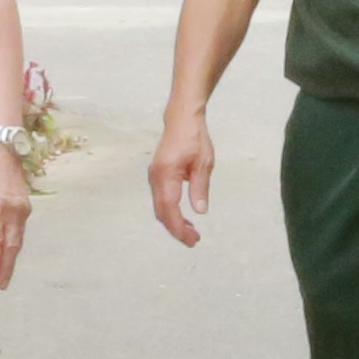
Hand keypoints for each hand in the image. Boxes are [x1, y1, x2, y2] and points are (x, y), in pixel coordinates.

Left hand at [0, 138, 33, 290]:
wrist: (3, 150)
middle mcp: (13, 212)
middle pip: (11, 246)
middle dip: (6, 266)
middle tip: (1, 284)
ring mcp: (22, 210)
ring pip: (17, 240)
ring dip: (11, 258)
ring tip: (4, 273)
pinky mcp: (25, 207)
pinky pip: (20, 230)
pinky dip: (14, 244)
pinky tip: (9, 251)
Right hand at [148, 105, 215, 247]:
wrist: (181, 118)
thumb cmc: (194, 138)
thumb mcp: (204, 163)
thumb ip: (200, 187)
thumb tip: (200, 211)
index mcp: (166, 175)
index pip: (169, 209)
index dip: (179, 227)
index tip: (191, 239)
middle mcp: (156, 178)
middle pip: (161, 212)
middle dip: (176, 228)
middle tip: (194, 239)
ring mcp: (154, 176)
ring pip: (160, 207)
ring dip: (173, 220)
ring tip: (191, 230)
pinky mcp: (157, 175)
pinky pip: (161, 199)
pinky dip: (170, 211)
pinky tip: (183, 215)